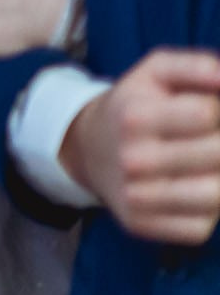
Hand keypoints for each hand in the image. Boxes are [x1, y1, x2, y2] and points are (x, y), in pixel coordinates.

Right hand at [62, 49, 219, 244]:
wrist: (87, 147)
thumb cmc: (135, 104)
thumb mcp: (156, 71)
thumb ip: (197, 67)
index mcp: (134, 114)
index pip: (207, 113)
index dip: (218, 111)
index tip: (210, 111)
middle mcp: (131, 158)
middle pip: (217, 155)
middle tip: (210, 139)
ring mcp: (135, 196)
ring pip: (216, 198)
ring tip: (208, 166)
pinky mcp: (141, 225)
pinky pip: (200, 227)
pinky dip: (207, 211)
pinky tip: (192, 190)